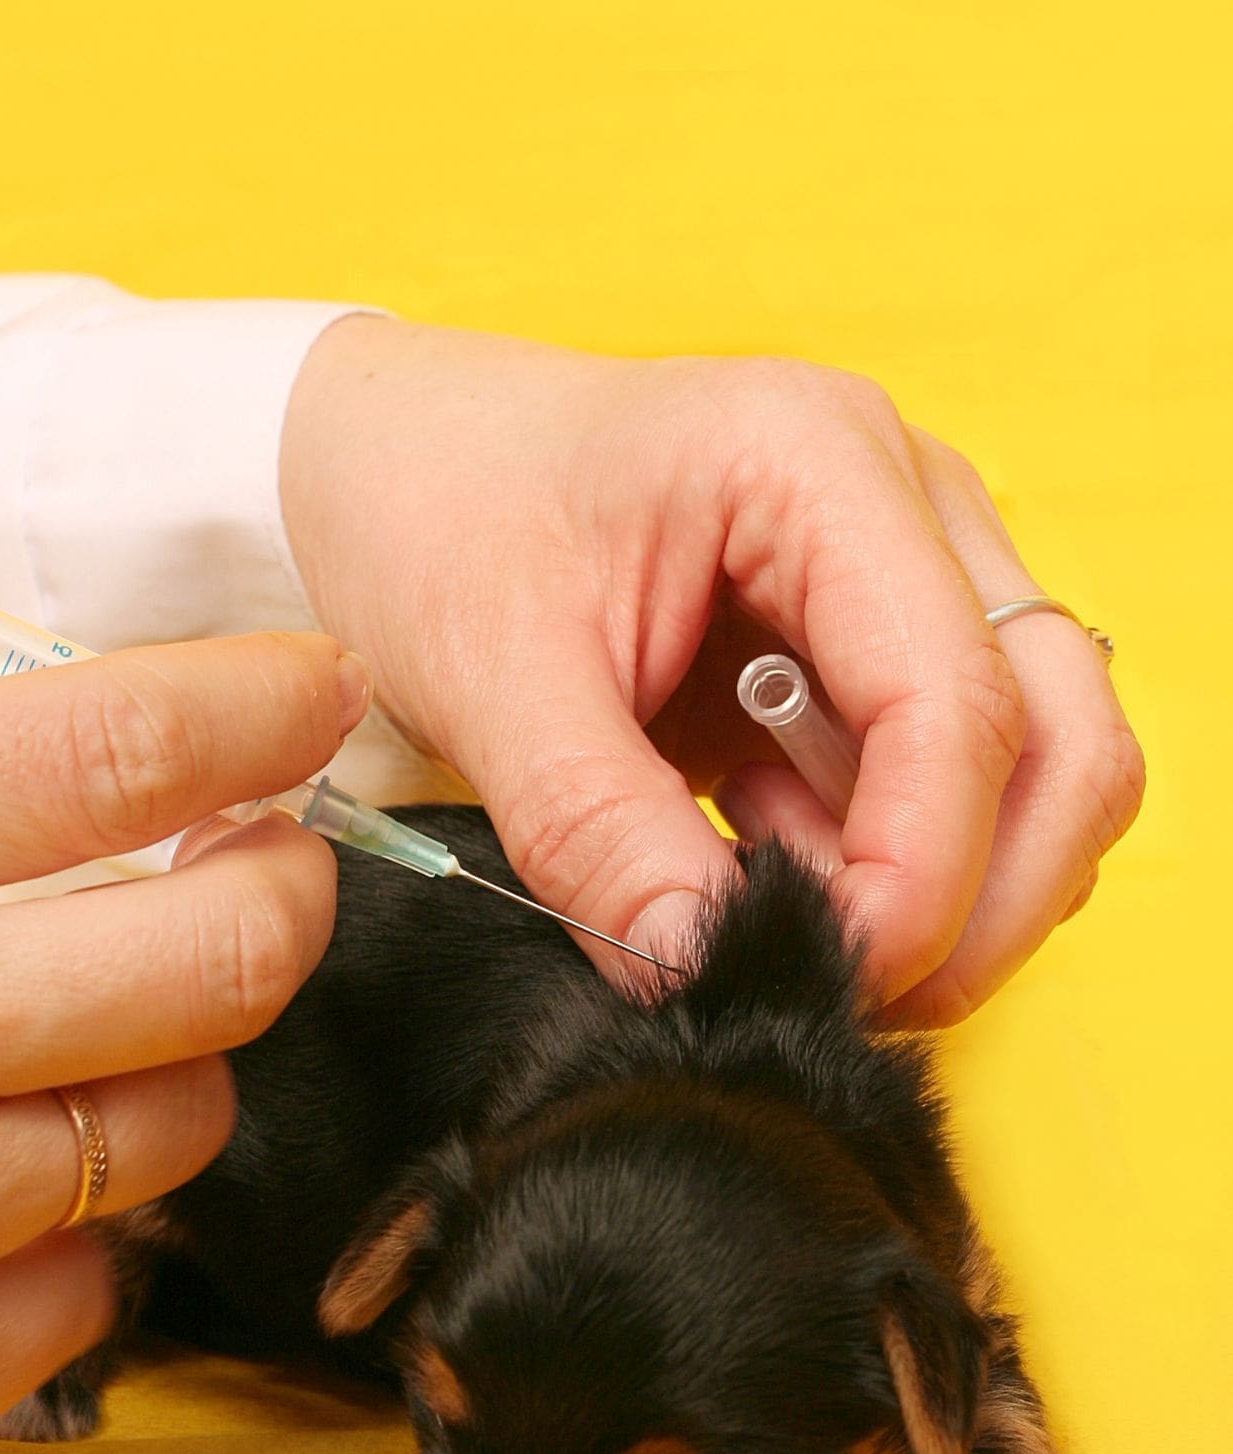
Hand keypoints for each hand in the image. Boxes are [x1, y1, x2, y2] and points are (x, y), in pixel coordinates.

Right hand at [0, 632, 367, 1453]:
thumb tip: (74, 731)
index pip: (118, 746)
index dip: (254, 706)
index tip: (310, 693)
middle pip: (227, 954)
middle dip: (277, 893)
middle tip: (263, 868)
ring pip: (178, 1121)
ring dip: (155, 1068)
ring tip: (64, 1041)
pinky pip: (98, 1285)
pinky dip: (62, 1237)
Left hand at [280, 317, 1141, 1022]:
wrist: (395, 465)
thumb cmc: (436, 511)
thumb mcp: (490, 672)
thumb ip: (597, 826)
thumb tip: (699, 966)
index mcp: (816, 464)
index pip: (957, 696)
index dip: (922, 867)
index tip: (837, 970)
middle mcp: (903, 505)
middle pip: (1063, 733)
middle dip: (986, 895)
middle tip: (854, 984)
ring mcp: (907, 574)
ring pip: (1039, 766)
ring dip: (950, 887)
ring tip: (788, 914)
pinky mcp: (873, 646)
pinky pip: (949, 785)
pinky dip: (892, 865)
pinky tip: (772, 866)